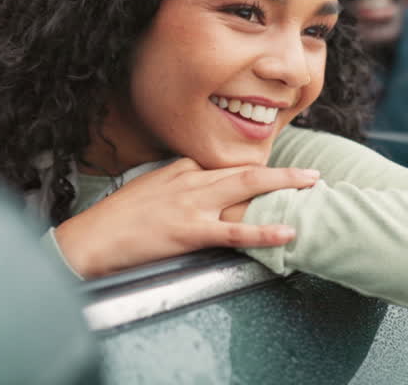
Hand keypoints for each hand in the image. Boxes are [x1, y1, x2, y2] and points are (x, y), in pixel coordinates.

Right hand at [52, 158, 319, 277]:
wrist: (93, 238)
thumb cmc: (118, 217)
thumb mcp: (150, 186)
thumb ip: (178, 181)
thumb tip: (199, 184)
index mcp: (183, 170)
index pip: (227, 169)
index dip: (257, 175)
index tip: (280, 179)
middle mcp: (192, 180)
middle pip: (247, 171)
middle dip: (283, 172)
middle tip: (313, 174)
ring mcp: (193, 205)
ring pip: (247, 189)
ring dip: (283, 187)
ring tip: (312, 188)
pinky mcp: (191, 232)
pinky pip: (235, 231)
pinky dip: (264, 231)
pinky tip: (287, 232)